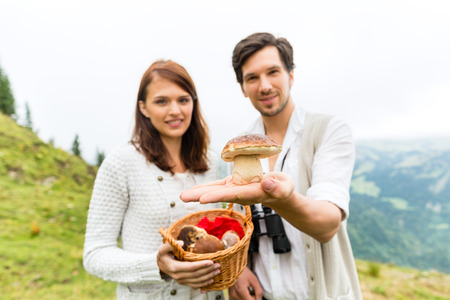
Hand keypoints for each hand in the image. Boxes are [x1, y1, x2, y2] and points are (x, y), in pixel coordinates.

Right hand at [157, 242, 220, 287]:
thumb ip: (170, 245)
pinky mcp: (183, 282)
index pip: (191, 267)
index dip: (201, 265)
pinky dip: (204, 283)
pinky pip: (195, 285)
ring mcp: (181, 280)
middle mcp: (178, 276)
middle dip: (208, 270)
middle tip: (218, 265)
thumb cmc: (163, 255)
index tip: (211, 261)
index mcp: (174, 267)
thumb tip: (182, 243)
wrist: (159, 265)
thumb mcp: (162, 248)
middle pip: (196, 275)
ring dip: (208, 277)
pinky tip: (211, 280)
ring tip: (217, 271)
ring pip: (197, 281)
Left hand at [180, 172, 294, 207]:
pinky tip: (194, 191)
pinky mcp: (233, 185)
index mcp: (251, 193)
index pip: (232, 195)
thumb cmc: (284, 188)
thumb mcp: (285, 186)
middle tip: (183, 198)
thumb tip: (266, 182)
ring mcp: (235, 190)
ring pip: (215, 190)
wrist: (279, 192)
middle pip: (218, 195)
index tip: (202, 198)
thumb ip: (278, 186)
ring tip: (182, 196)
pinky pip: (218, 186)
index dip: (217, 196)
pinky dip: (206, 188)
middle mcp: (240, 194)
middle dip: (201, 196)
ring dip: (198, 193)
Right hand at [228, 267, 262, 299]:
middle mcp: (234, 295)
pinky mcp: (231, 295)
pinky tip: (245, 290)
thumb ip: (258, 291)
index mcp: (240, 291)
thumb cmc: (244, 272)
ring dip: (248, 298)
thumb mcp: (254, 280)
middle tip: (253, 290)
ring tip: (248, 289)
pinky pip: (240, 299)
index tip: (257, 293)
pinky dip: (244, 296)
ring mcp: (232, 295)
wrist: (234, 267)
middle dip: (252, 298)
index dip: (256, 298)